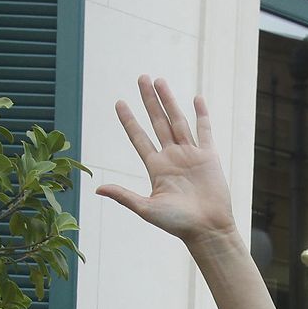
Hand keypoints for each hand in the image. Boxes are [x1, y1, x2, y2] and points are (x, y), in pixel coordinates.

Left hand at [97, 75, 236, 246]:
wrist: (208, 230)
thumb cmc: (178, 224)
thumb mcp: (147, 209)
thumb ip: (124, 196)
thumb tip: (98, 188)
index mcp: (156, 168)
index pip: (139, 137)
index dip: (129, 120)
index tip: (119, 102)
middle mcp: (172, 157)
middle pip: (158, 122)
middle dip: (149, 100)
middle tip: (141, 78)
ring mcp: (191, 155)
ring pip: (178, 121)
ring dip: (169, 100)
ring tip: (159, 81)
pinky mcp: (209, 157)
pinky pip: (205, 131)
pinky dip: (202, 115)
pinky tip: (196, 99)